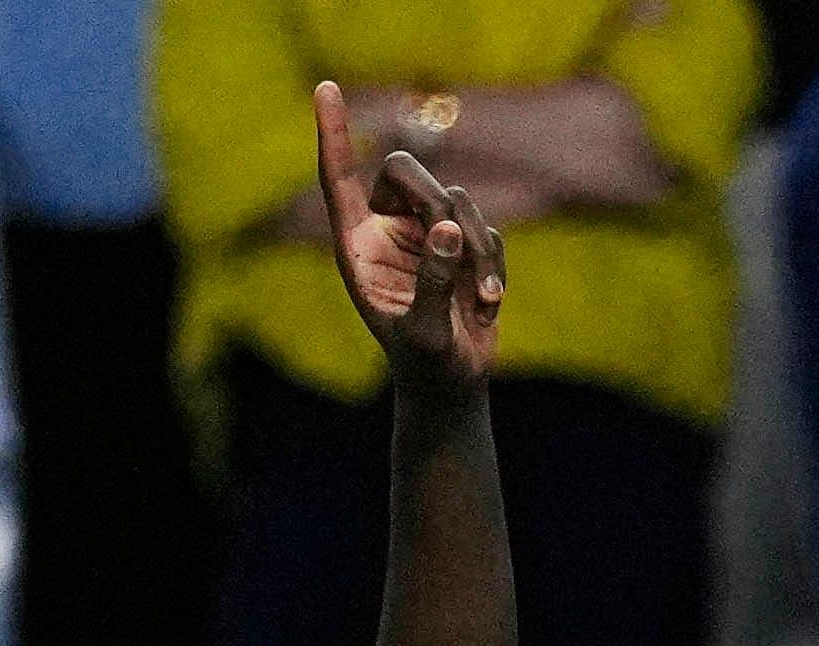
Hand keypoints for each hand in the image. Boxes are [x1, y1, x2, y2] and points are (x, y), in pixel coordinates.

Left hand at [315, 79, 506, 380]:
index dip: (334, 133)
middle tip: (459, 246)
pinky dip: (494, 264)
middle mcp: (388, 228)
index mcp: (358, 245)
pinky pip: (487, 229)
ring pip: (456, 200)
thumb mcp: (425, 332)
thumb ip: (433, 281)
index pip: (338, 177)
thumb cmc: (425, 363)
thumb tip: (448, 228)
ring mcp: (427, 233)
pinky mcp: (464, 245)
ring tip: (484, 300)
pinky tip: (488, 306)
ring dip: (478, 248)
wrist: (454, 385)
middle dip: (437, 202)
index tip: (325, 87)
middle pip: (406, 172)